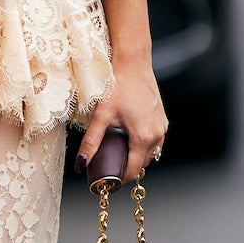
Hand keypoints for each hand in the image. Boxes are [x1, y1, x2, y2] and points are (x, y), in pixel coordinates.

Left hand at [77, 62, 166, 180]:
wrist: (133, 62)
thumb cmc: (117, 84)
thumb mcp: (101, 115)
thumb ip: (91, 142)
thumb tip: (81, 164)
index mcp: (144, 137)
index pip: (134, 170)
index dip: (119, 179)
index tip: (106, 180)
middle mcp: (158, 134)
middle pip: (143, 164)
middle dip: (127, 167)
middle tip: (108, 166)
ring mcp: (162, 126)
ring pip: (151, 153)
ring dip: (136, 157)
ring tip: (117, 153)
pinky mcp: (162, 118)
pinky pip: (155, 141)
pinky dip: (143, 145)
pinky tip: (128, 139)